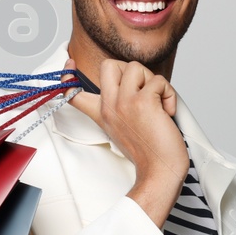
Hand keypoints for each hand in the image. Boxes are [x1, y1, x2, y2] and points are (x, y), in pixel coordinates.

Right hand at [66, 59, 187, 227]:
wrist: (160, 170)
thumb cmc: (149, 152)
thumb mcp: (123, 129)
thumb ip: (120, 108)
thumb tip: (132, 85)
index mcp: (103, 114)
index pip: (72, 94)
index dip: (67, 76)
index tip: (69, 64)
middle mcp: (110, 106)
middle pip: (108, 65)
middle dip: (131, 70)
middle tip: (144, 90)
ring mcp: (125, 102)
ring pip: (135, 67)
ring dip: (153, 81)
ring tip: (159, 101)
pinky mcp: (144, 102)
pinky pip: (158, 80)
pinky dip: (169, 94)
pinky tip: (168, 111)